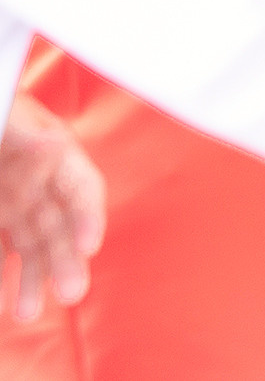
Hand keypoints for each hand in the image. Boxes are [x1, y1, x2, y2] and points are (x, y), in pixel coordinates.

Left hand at [0, 95, 104, 321]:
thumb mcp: (10, 118)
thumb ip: (29, 136)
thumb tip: (52, 148)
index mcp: (48, 147)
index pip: (81, 184)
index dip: (88, 215)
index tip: (88, 246)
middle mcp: (35, 176)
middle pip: (58, 223)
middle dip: (64, 260)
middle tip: (70, 293)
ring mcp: (13, 194)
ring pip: (29, 241)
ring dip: (31, 277)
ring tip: (25, 314)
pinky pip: (2, 241)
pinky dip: (2, 266)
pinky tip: (1, 295)